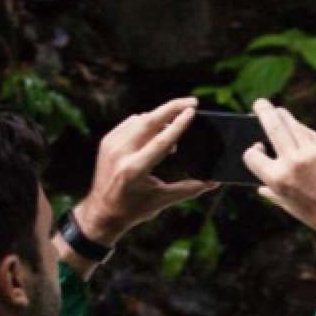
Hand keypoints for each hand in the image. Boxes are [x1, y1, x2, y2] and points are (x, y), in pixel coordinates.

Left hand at [71, 98, 216, 244]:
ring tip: (177, 123)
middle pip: (149, 121)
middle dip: (172, 108)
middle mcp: (120, 154)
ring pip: (140, 119)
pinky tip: (158, 130)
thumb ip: (189, 189)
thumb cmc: (133, 209)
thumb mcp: (162, 200)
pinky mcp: (107, 141)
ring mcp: (111, 145)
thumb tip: (214, 182)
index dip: (178, 124)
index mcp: (134, 170)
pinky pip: (130, 123)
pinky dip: (146, 122)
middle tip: (192, 102)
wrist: (101, 213)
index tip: (192, 111)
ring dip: (161, 117)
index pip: (161, 140)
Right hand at [240, 98, 315, 276]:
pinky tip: (302, 132)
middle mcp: (293, 162)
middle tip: (260, 103)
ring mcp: (313, 152)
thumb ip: (273, 194)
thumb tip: (260, 188)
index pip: (252, 155)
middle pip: (273, 125)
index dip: (253, 151)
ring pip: (293, 125)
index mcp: (277, 179)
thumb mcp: (291, 207)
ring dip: (284, 116)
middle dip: (263, 110)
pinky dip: (305, 132)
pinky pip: (313, 134)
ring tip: (279, 112)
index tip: (257, 147)